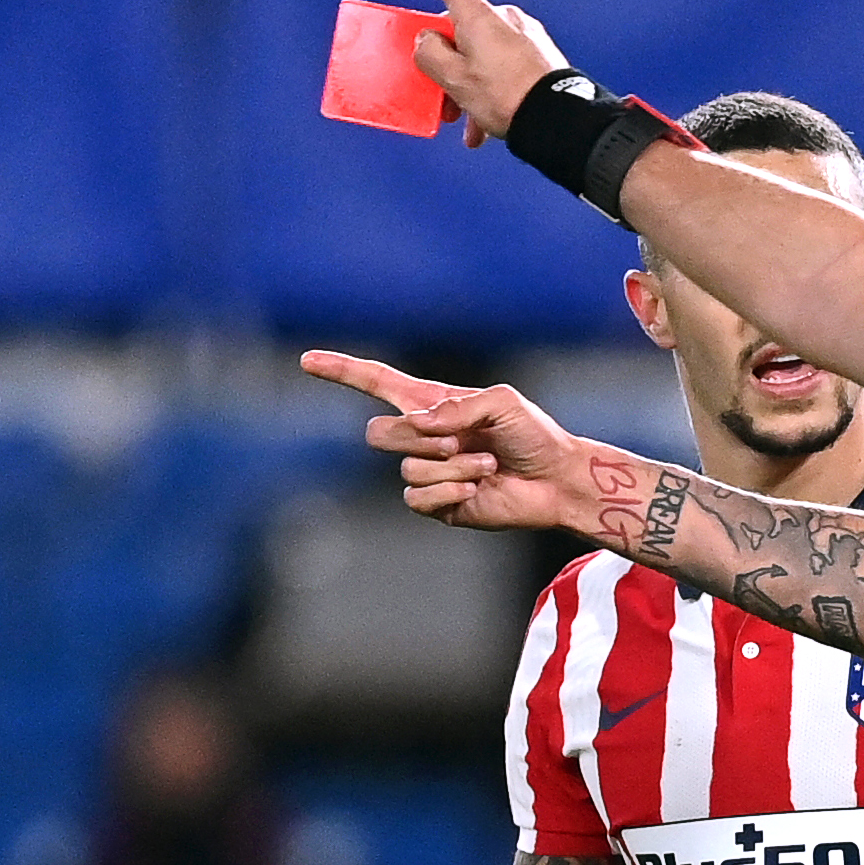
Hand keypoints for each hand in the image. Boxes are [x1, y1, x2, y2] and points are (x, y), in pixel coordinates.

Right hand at [301, 351, 624, 539]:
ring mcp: (427, 471)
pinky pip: (416, 498)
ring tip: (488, 466)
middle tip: (462, 441)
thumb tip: (418, 424)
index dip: (340, 371)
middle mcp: (422, 436)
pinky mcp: (437, 504)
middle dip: (418, 437)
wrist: (557, 481)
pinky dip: (448, 491)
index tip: (306, 360)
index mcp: (431, 404)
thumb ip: (457, 406)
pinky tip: (476, 490)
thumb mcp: (502, 402)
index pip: (376, 383)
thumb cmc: (535, 436)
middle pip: (377, 433)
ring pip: (407, 467)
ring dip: (453, 466)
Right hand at [411, 0, 569, 146]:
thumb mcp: (453, 79)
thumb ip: (430, 54)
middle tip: (446, 98)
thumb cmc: (509, 98)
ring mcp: (525, 36)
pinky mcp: (541, 55)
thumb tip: (430, 43)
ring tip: (470, 120)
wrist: (562, 123)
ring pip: (483, 56)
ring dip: (470, 87)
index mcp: (478, 17)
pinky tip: (487, 125)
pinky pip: (506, 69)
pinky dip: (493, 93)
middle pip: (462, 32)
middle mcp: (504, 19)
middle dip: (450, 64)